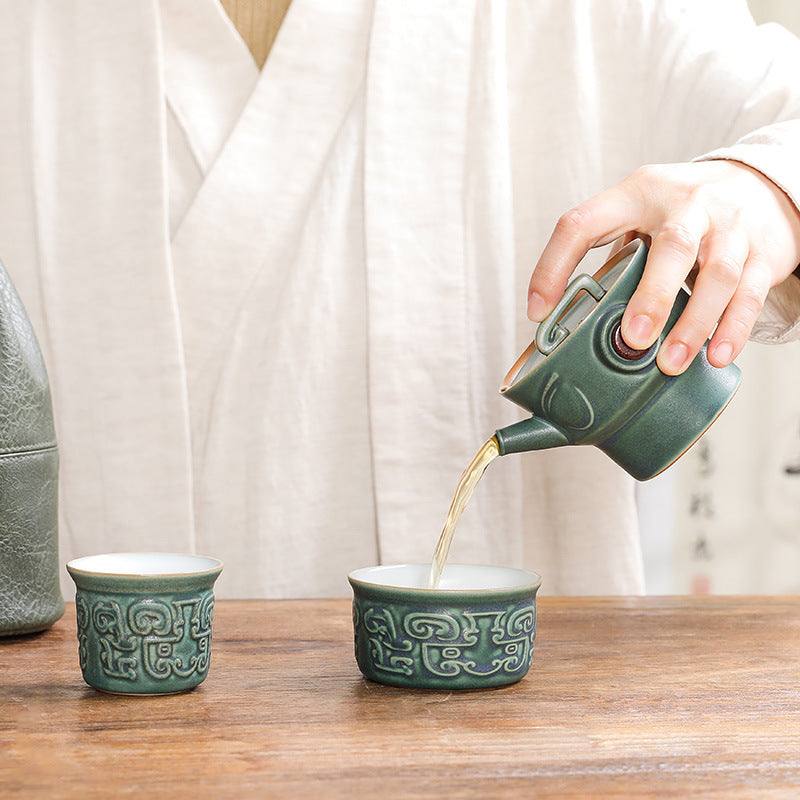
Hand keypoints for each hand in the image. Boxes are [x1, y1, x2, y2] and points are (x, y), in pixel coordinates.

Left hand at [527, 161, 799, 374]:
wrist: (763, 185)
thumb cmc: (684, 211)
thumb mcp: (641, 215)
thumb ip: (614, 256)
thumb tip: (575, 323)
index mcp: (637, 194)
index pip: (582, 222)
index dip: (554, 265)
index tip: (538, 311)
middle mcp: (687, 204)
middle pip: (672, 246)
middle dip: (652, 296)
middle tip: (632, 340)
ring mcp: (730, 227)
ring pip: (717, 274)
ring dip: (693, 323)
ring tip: (670, 363)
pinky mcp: (764, 253)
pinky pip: (749, 294)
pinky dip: (733, 328)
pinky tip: (715, 355)